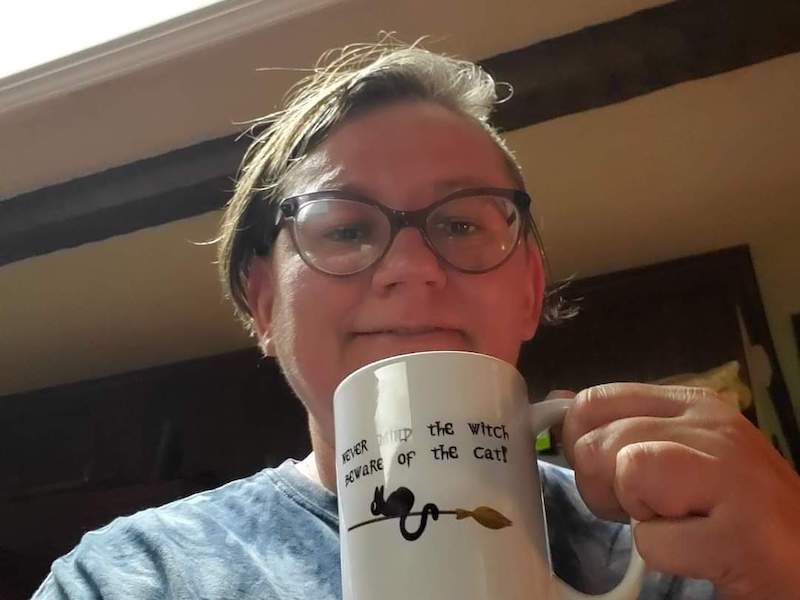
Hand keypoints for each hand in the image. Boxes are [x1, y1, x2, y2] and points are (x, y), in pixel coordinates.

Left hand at [560, 382, 799, 598]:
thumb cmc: (735, 508)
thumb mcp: (679, 452)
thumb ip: (623, 427)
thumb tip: (558, 402)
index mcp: (692, 403)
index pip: (595, 401)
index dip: (580, 443)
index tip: (607, 474)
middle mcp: (711, 426)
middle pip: (598, 442)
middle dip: (603, 488)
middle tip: (648, 509)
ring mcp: (730, 474)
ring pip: (626, 471)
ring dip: (638, 516)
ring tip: (678, 523)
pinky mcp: (740, 531)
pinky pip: (653, 540)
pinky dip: (665, 556)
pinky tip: (702, 552)